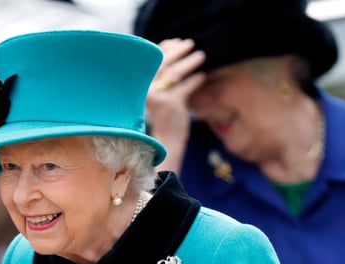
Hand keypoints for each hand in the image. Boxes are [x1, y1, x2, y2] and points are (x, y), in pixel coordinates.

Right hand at [146, 38, 206, 171]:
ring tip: (201, 56)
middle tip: (191, 44)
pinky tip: (202, 76)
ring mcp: (158, 96)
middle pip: (163, 63)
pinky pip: (185, 87)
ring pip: (175, 73)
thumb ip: (163, 75)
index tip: (177, 42)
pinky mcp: (170, 104)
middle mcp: (146, 89)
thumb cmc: (166, 115)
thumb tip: (175, 47)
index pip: (152, 59)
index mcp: (141, 84)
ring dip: (190, 62)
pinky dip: (195, 80)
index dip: (165, 48)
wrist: (167, 141)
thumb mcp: (160, 92)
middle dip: (178, 51)